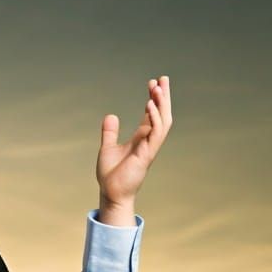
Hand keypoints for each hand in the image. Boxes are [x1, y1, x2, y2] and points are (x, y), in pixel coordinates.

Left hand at [96, 76, 172, 209]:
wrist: (110, 193)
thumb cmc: (110, 175)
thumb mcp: (107, 148)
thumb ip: (110, 132)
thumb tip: (110, 116)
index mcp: (141, 138)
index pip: (152, 114)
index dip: (153, 99)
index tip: (152, 83)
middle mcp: (148, 141)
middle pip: (161, 114)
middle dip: (163, 97)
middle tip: (163, 78)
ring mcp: (150, 147)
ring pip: (163, 121)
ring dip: (161, 104)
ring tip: (158, 88)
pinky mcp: (147, 154)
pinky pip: (156, 133)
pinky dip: (154, 118)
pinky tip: (149, 105)